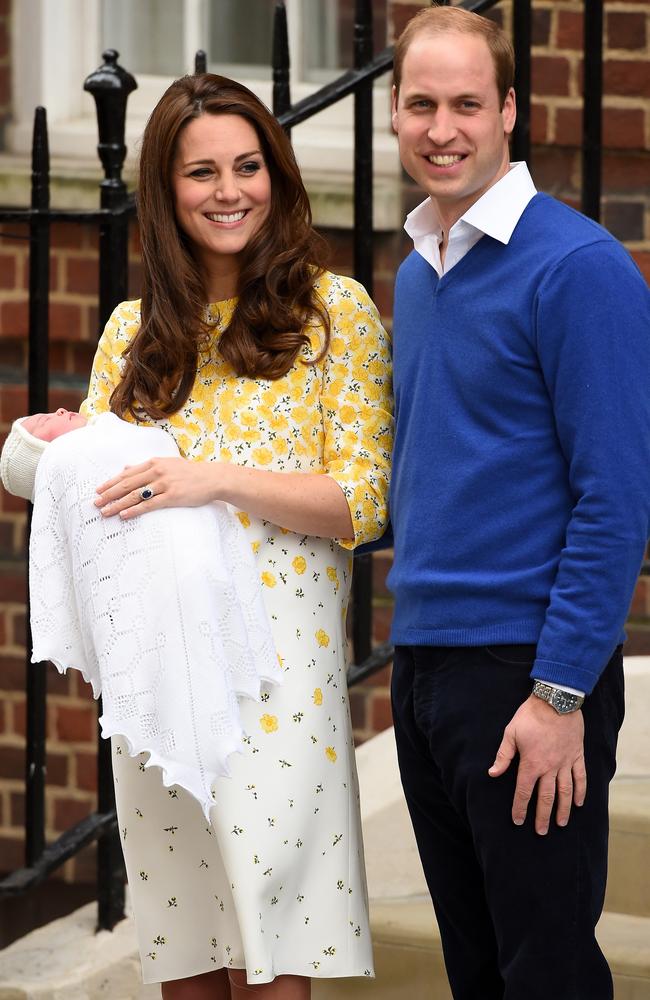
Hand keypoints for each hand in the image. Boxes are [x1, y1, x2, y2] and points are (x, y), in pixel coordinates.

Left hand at [94, 457, 221, 518]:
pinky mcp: (172, 496)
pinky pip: (149, 504)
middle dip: (109, 494)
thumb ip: (147, 466)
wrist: (213, 478)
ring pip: (135, 495)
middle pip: (127, 484)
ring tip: (106, 512)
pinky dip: (135, 510)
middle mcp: (157, 471)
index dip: (111, 483)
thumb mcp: (168, 463)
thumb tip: (126, 468)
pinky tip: (124, 515)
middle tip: (96, 503)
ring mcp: (164, 484)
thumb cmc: (190, 472)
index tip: (98, 491)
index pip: (127, 474)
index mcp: (154, 462)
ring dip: (118, 504)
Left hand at [488, 694, 585, 834]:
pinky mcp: (577, 756)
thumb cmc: (530, 716)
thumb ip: (503, 756)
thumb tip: (493, 773)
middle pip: (546, 798)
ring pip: (565, 792)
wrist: (556, 701)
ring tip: (560, 823)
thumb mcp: (511, 733)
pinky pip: (580, 778)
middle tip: (541, 832)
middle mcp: (549, 768)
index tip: (518, 820)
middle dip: (542, 816)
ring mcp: (565, 763)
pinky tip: (578, 803)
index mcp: (531, 764)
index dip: (519, 807)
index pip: (523, 792)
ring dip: (562, 810)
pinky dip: (580, 791)